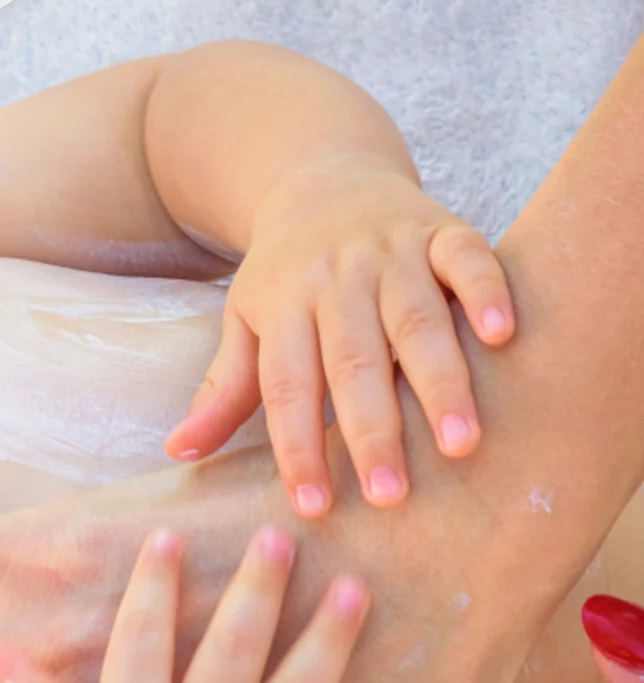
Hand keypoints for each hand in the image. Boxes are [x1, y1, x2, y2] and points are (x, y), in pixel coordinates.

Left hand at [165, 160, 514, 516]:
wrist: (321, 177)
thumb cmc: (283, 274)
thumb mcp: (243, 323)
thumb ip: (222, 390)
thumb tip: (178, 453)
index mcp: (283, 308)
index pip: (287, 387)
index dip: (297, 447)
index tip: (313, 505)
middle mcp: (336, 280)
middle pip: (354, 362)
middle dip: (372, 430)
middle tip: (390, 495)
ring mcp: (391, 252)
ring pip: (417, 320)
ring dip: (440, 382)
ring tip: (461, 443)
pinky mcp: (441, 229)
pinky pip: (467, 257)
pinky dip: (486, 291)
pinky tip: (503, 337)